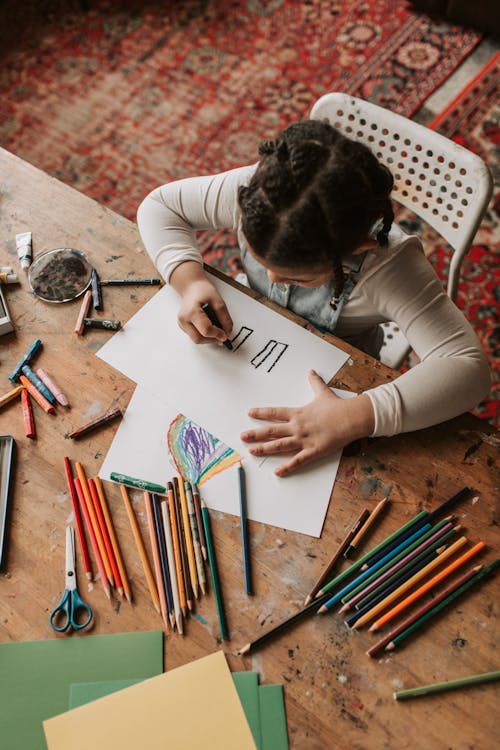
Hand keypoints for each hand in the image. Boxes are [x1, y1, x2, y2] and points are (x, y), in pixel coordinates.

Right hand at [170, 261, 232, 344]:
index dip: (217, 334)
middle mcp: (184, 320)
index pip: (206, 330)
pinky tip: (210, 328)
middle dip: (212, 339)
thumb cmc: (202, 290)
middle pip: (199, 339)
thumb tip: (228, 332)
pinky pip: (195, 336)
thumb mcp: (218, 300)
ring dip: (208, 338)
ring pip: (196, 340)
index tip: (226, 334)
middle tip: (223, 335)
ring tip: (217, 331)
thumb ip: (224, 318)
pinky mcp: (184, 327)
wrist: (192, 287)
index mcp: (191, 312)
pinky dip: (204, 335)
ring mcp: (182, 324)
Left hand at [240, 370, 374, 476]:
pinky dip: (287, 467)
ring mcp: (304, 439)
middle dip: (256, 433)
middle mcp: (297, 426)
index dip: (261, 413)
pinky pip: (298, 460)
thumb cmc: (337, 406)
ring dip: (265, 448)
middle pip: (272, 430)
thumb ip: (315, 383)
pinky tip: (277, 472)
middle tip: (242, 437)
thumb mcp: (323, 393)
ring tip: (252, 451)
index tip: (250, 413)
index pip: (275, 412)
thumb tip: (311, 371)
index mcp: (298, 413)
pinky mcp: (313, 451)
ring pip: (280, 445)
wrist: (351, 418)